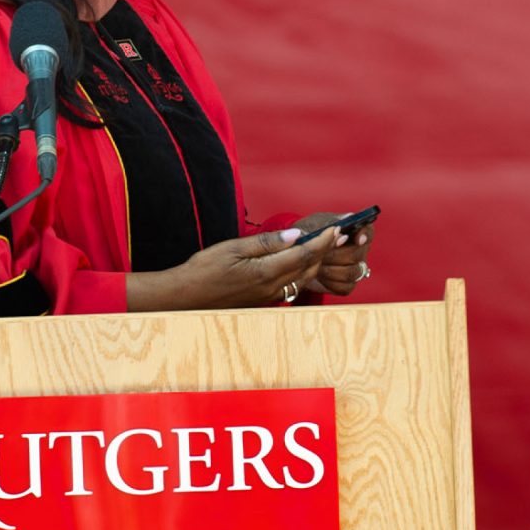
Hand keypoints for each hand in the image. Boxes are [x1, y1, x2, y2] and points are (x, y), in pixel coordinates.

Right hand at [126, 226, 335, 311]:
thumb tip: (296, 235)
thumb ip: (267, 243)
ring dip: (319, 262)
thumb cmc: (204, 269)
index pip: (305, 254)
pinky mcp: (265, 301)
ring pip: (303, 278)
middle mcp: (272, 288)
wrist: (186, 297)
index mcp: (265, 273)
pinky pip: (292, 285)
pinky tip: (306, 261)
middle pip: (309, 268)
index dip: (324, 241)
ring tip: (331, 245)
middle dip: (328, 250)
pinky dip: (304, 271)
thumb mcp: (232, 248)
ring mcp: (270, 297)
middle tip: (343, 234)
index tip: (337, 228)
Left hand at [294, 212, 375, 295]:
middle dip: (335, 255)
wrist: (296, 254)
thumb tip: (346, 220)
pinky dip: (328, 282)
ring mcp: (355, 268)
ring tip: (316, 264)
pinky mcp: (347, 284)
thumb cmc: (308, 234)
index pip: (368, 232)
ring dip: (330, 269)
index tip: (358, 239)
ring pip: (351, 273)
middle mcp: (360, 250)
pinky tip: (319, 275)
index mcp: (355, 230)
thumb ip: (329, 223)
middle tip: (319, 253)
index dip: (365, 235)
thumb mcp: (314, 224)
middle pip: (357, 255)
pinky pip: (344, 287)